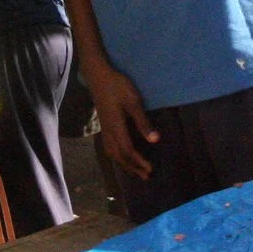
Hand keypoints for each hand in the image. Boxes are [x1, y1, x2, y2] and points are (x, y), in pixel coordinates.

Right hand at [87, 60, 158, 179]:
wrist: (98, 75)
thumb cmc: (117, 86)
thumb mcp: (133, 101)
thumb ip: (142, 122)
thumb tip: (155, 140)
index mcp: (116, 127)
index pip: (128, 150)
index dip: (139, 161)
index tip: (150, 169)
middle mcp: (108, 131)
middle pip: (119, 155)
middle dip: (132, 167)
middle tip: (145, 176)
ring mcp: (104, 128)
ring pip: (112, 153)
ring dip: (124, 163)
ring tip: (135, 170)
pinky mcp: (104, 125)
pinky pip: (109, 147)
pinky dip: (117, 156)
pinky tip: (122, 156)